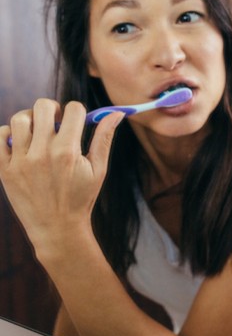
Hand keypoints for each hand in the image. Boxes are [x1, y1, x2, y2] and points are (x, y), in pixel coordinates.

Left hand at [0, 98, 122, 262]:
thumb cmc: (81, 198)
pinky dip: (9, 134)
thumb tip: (116, 113)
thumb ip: (104, 137)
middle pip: (43, 107)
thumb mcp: (99, 168)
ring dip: (31, 119)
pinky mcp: (5, 170)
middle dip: (53, 109)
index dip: (78, 111)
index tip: (77, 121)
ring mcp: (20, 161)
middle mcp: (42, 153)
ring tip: (39, 131)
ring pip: (20, 118)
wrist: (56, 229)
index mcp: (68, 151)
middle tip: (57, 121)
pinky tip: (22, 143)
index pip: (73, 109)